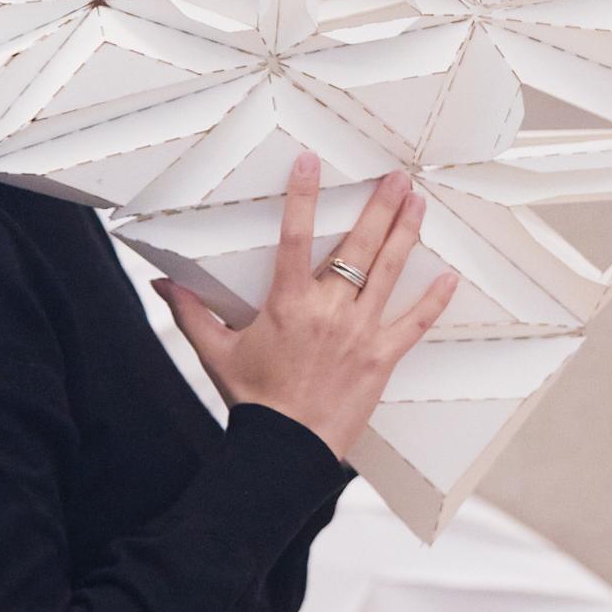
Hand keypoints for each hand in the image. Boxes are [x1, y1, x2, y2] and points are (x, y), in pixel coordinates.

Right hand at [157, 154, 458, 460]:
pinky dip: (433, 300)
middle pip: (358, 246)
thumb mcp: (215, 352)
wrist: (285, 449)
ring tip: (419, 203)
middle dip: (379, 206)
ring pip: (387, 272)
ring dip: (405, 234)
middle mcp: (327, 310)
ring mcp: (359, 332)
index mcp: (287, 303)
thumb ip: (191, 312)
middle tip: (396, 176)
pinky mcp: (381, 357)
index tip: (312, 163)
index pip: (294, 236)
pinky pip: (414, 324)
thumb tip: (161, 283)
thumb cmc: (253, 400)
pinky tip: (449, 276)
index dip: (303, 196)